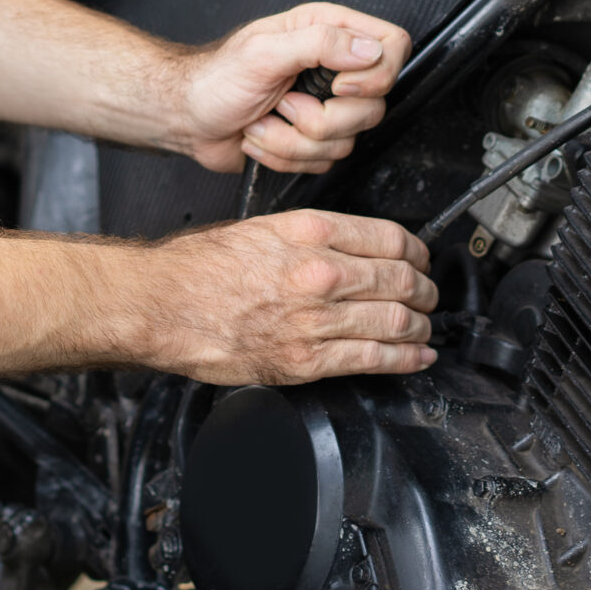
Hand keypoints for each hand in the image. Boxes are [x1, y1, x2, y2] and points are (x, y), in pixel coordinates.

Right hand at [126, 211, 435, 383]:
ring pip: (396, 321)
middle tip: (429, 295)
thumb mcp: (260, 228)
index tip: (421, 259)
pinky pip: (374, 360)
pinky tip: (418, 357)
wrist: (161, 305)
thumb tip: (351, 247)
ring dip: (421, 325)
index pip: (391, 239)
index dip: (418, 252)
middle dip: (425, 290)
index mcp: (311, 232)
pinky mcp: (306, 361)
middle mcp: (320, 273)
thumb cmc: (197, 268)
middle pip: (402, 281)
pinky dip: (406, 359)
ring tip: (424, 327)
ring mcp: (316, 320)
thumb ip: (310, 236)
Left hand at [174, 3, 411, 173]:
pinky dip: (284, 155)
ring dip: (293, 139)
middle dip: (322, 119)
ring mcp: (326, 107)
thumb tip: (367, 49)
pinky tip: (262, 135)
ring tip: (264, 118)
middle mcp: (333, 68)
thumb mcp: (263, 51)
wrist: (188, 118)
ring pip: (347, 142)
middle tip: (284, 103)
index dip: (377, 73)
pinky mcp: (314, 140)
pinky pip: (324, 162)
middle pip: (375, 105)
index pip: (392, 46)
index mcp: (327, 32)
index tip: (339, 86)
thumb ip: (319, 44)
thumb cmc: (215, 78)